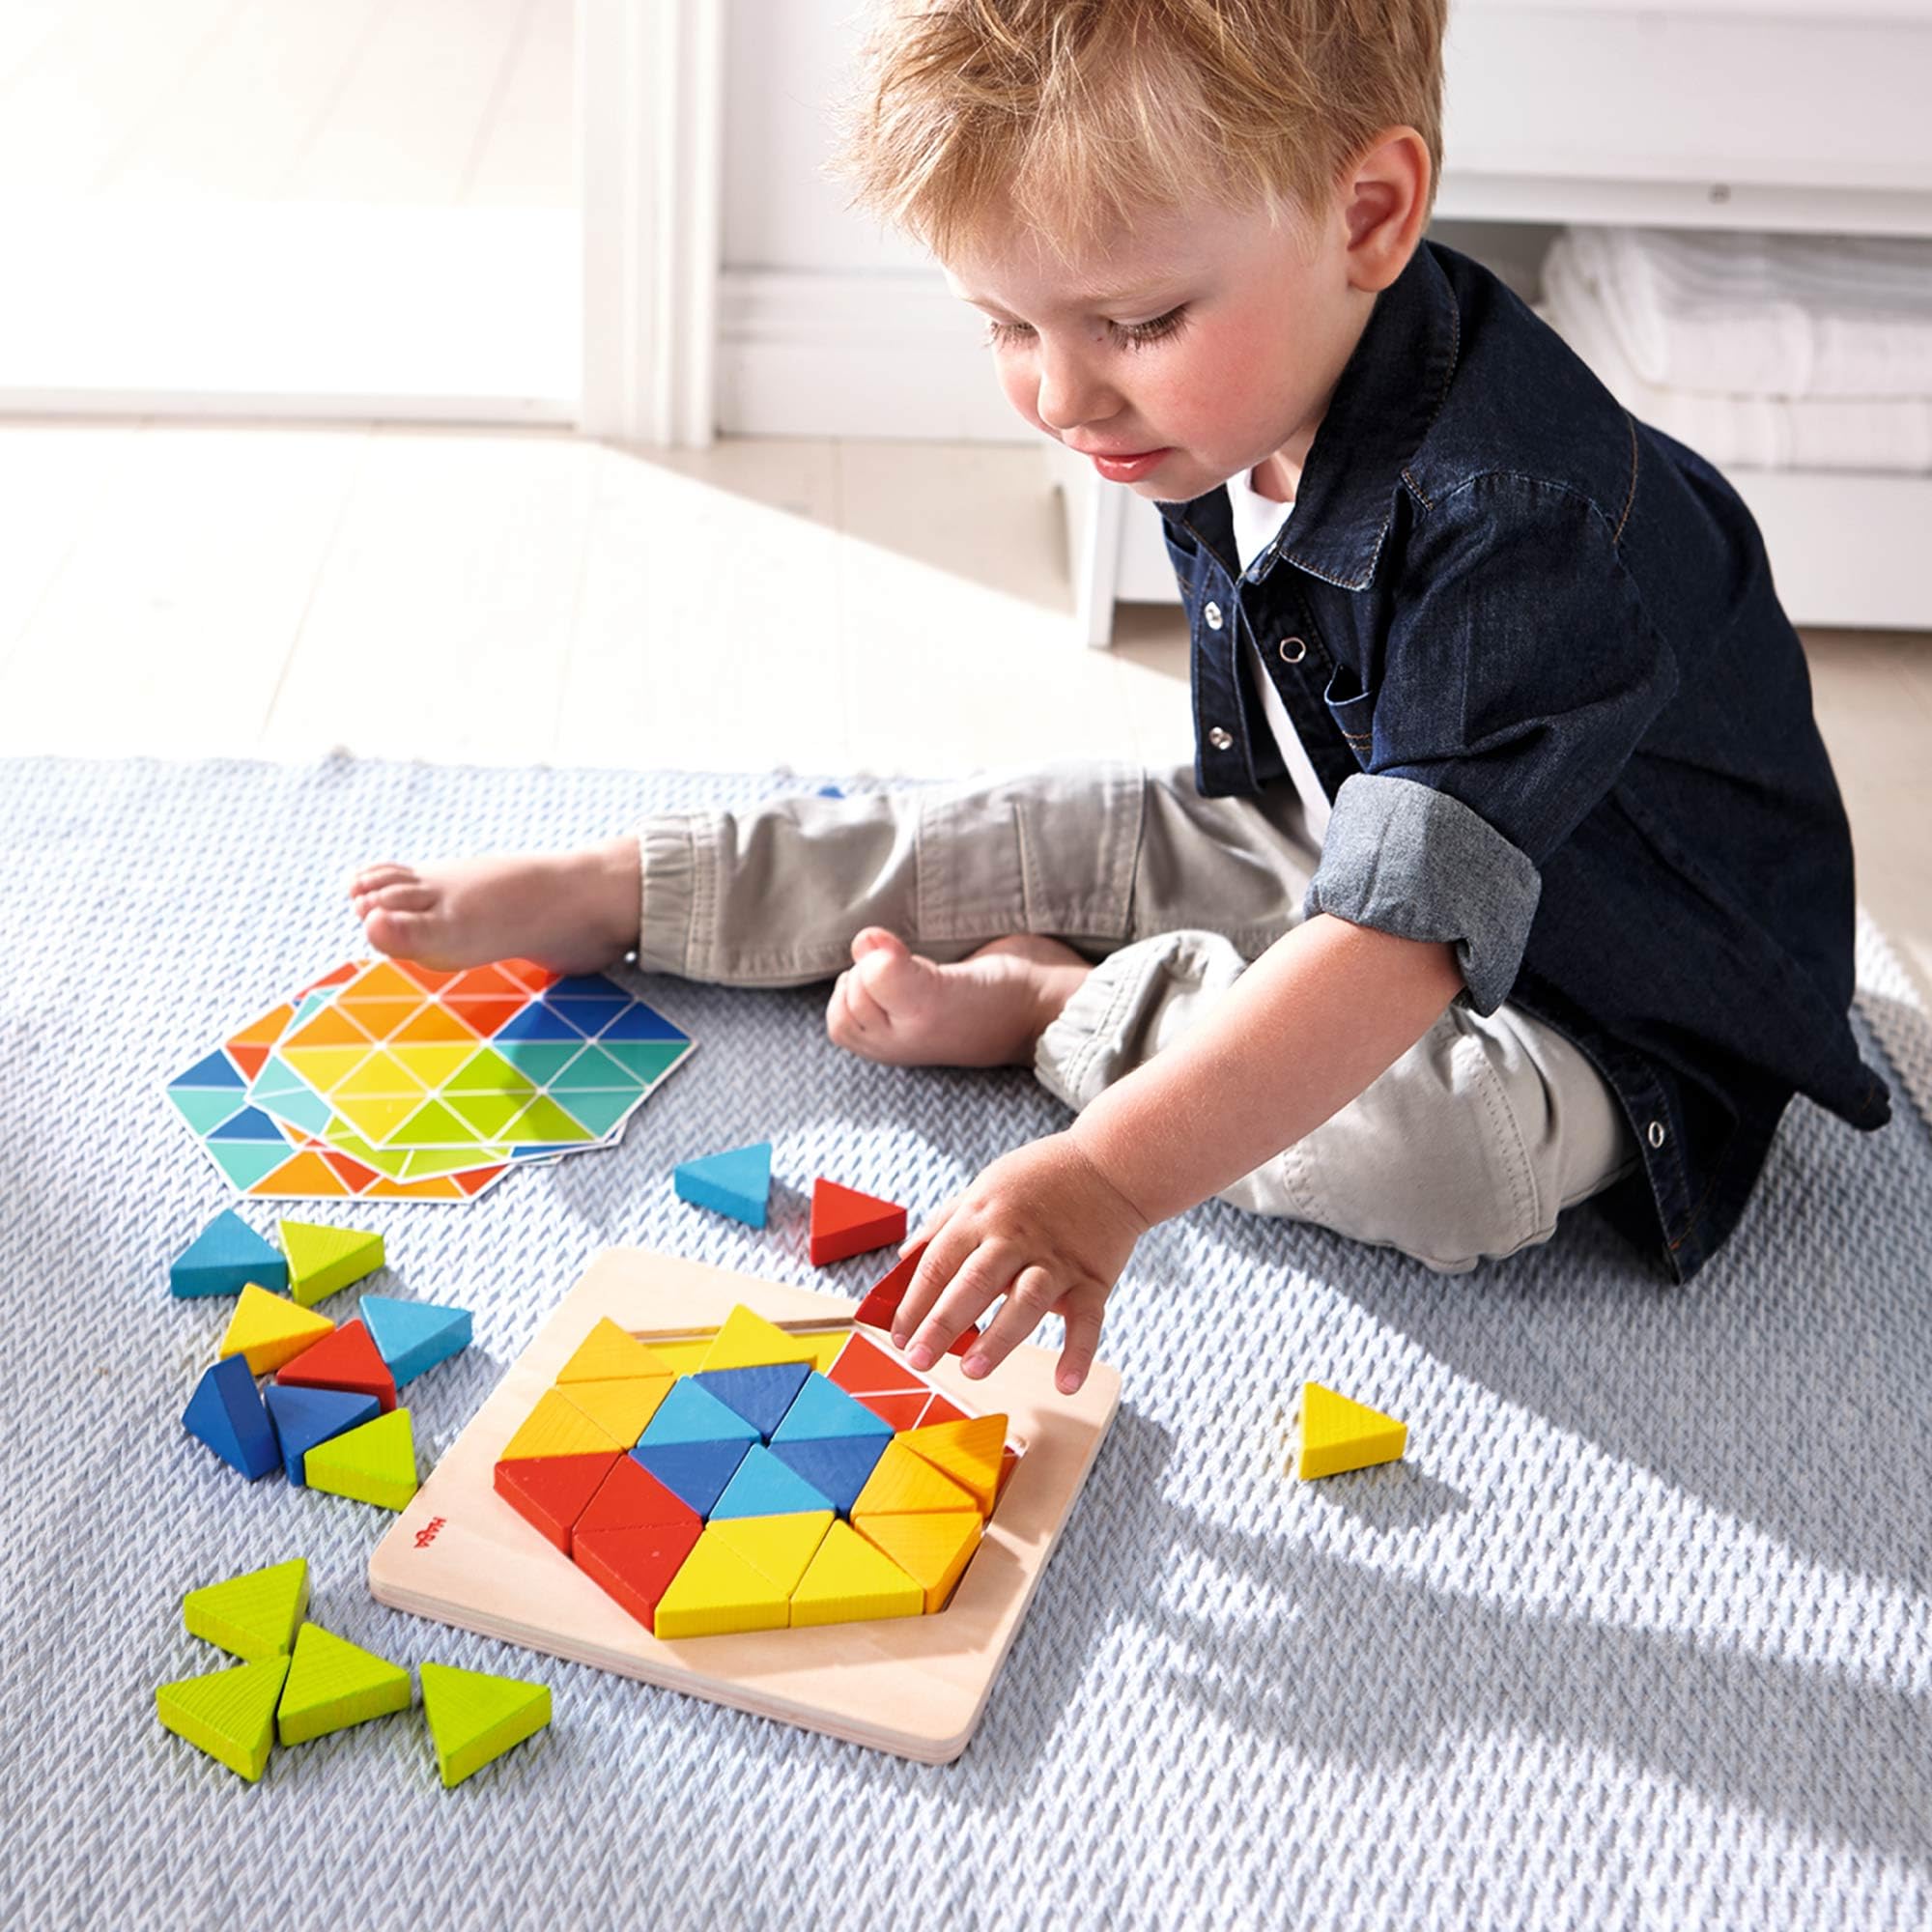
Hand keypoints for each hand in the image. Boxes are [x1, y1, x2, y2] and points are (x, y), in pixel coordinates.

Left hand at [890, 1130, 1151, 1395]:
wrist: (1109, 1164)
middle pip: (973, 1283)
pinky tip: (1065, 1384)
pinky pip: (1087, 1320)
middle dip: (941, 1324)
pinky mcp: (1093, 1277)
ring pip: (1025, 1302)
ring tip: (972, 1370)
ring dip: (997, 1339)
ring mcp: (1056, 1259)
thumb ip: (944, 1224)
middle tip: (917, 1359)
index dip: (913, 1302)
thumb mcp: (983, 1187)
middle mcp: (1016, 1237)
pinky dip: (1077, 1353)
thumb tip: (904, 1259)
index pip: (938, 1262)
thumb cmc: (1039, 1178)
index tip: (897, 1336)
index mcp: (982, 1216)